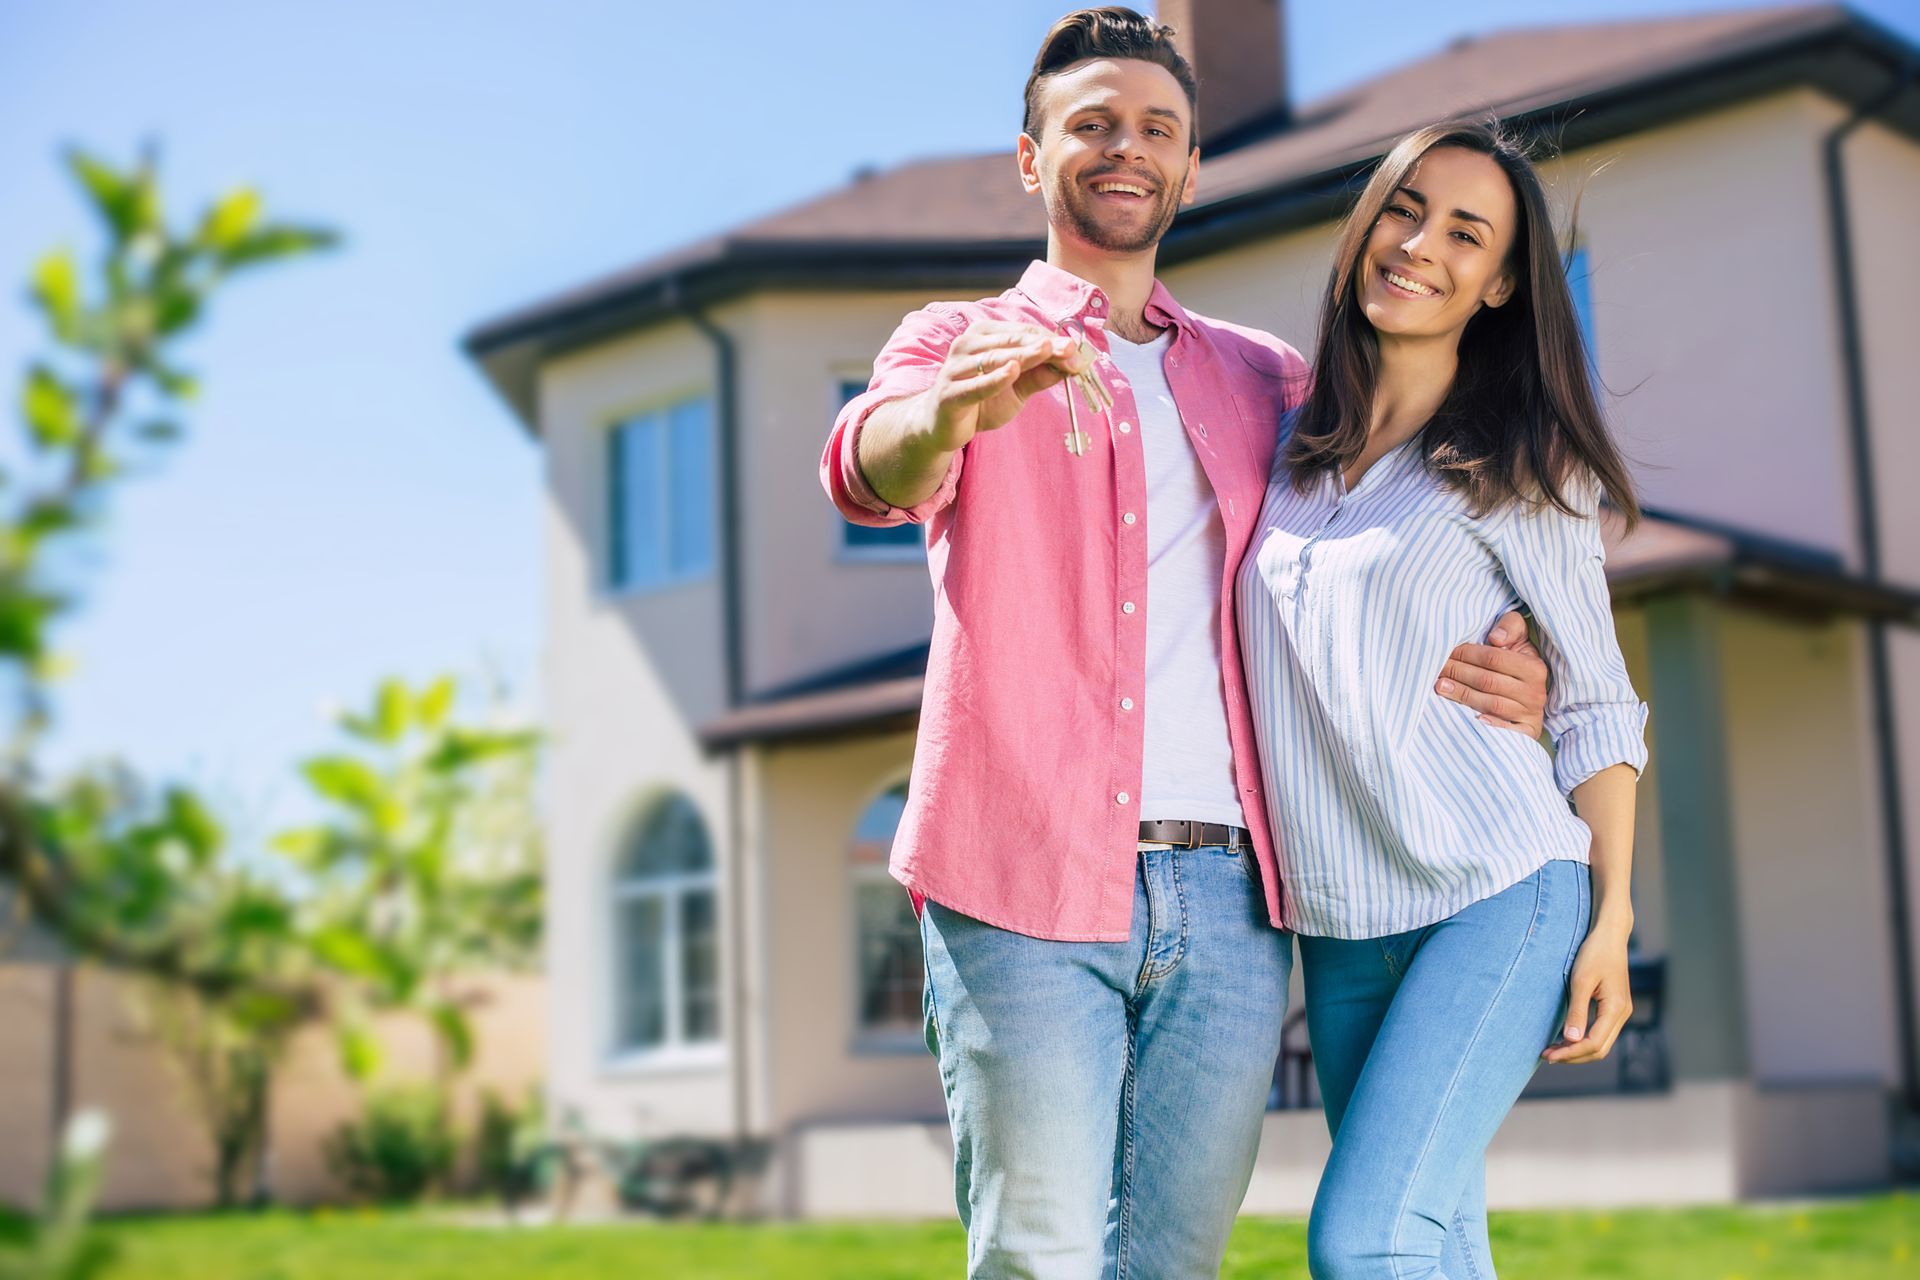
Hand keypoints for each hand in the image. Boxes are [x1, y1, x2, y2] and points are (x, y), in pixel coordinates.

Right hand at [924, 322, 1092, 452]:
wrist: (942, 426)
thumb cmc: (981, 400)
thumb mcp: (1017, 387)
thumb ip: (1040, 375)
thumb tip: (1071, 363)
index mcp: (984, 335)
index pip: (1024, 332)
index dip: (1052, 340)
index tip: (1077, 352)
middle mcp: (967, 344)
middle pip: (1012, 341)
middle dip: (1045, 346)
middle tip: (1072, 352)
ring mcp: (955, 368)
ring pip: (995, 358)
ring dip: (1025, 356)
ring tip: (1049, 351)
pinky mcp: (949, 394)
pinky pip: (976, 385)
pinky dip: (995, 378)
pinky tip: (1012, 371)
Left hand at [1435, 610, 1547, 735]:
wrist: (1532, 695)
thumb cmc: (1517, 662)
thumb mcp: (1519, 639)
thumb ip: (1510, 627)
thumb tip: (1495, 639)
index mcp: (1534, 667)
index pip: (1493, 658)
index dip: (1467, 654)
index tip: (1447, 652)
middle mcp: (1535, 692)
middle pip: (1488, 681)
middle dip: (1458, 673)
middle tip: (1437, 668)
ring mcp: (1530, 714)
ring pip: (1491, 704)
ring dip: (1462, 695)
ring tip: (1440, 686)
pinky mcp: (1526, 733)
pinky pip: (1506, 731)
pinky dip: (1489, 725)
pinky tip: (1469, 718)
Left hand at [1543, 921, 1631, 1064]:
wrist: (1610, 935)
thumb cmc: (1594, 953)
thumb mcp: (1581, 981)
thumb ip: (1577, 1011)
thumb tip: (1571, 1040)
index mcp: (1616, 1009)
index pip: (1593, 1044)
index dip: (1571, 1053)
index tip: (1548, 1055)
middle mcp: (1622, 1014)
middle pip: (1599, 1049)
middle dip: (1573, 1056)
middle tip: (1546, 1055)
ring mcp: (1620, 1011)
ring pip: (1601, 1043)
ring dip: (1577, 1050)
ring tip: (1552, 1050)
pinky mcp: (1615, 1007)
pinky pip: (1600, 1032)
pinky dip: (1583, 1039)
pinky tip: (1565, 1038)